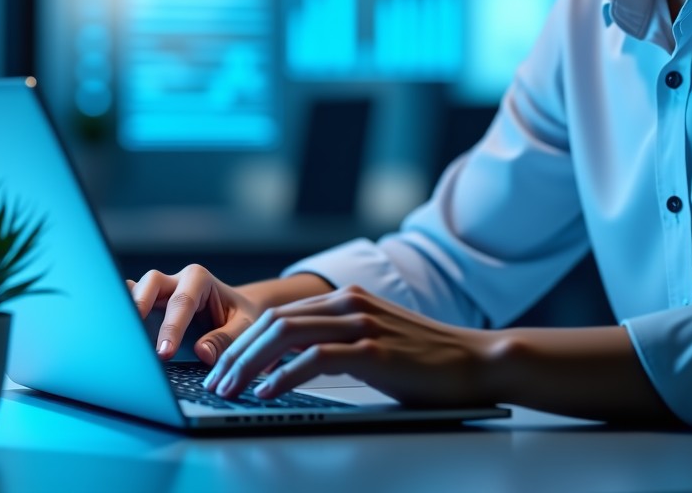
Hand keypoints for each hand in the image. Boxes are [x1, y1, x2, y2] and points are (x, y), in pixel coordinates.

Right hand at [128, 264, 261, 365]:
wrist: (237, 310)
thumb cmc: (240, 316)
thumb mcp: (244, 326)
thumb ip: (225, 338)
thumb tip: (202, 352)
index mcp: (200, 279)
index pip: (182, 302)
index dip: (171, 327)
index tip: (164, 353)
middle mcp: (176, 280)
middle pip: (151, 284)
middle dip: (140, 306)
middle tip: (133, 337)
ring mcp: (159, 291)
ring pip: (134, 290)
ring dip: (126, 310)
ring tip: (119, 335)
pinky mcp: (148, 305)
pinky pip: (130, 304)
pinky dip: (122, 317)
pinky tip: (118, 336)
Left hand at [202, 284, 495, 405]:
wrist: (476, 362)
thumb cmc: (426, 361)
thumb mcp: (376, 341)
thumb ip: (338, 343)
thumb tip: (290, 366)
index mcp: (348, 299)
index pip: (280, 315)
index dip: (245, 342)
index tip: (222, 370)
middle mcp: (351, 304)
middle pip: (275, 322)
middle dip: (237, 354)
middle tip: (215, 383)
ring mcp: (363, 324)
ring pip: (287, 335)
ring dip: (250, 365)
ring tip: (229, 390)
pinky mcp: (375, 351)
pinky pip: (316, 359)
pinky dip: (283, 376)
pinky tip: (266, 392)